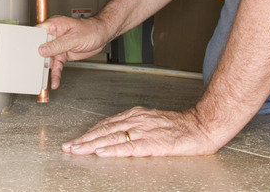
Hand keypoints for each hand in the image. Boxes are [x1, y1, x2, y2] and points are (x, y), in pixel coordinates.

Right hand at [38, 15, 113, 88]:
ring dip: (47, 69)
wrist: (102, 36)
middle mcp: (54, 35)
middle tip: (36, 71)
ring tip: (44, 80)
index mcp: (54, 25)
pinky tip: (54, 81)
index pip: (38, 33)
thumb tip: (43, 49)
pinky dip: (56, 73)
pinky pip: (56, 65)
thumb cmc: (91, 30)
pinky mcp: (62, 54)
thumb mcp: (74, 38)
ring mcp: (58, 45)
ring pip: (48, 59)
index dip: (32, 43)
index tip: (30, 54)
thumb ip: (58, 44)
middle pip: (40, 48)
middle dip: (38, 60)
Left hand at [62, 106, 220, 156]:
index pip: (106, 124)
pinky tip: (102, 153)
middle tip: (69, 147)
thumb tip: (116, 133)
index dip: (89, 133)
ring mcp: (143, 131)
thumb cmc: (178, 126)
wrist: (201, 126)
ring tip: (77, 150)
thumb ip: (134, 126)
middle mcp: (136, 120)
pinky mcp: (153, 143)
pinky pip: (129, 147)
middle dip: (84, 140)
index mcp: (135, 115)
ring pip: (112, 138)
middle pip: (104, 131)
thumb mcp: (151, 121)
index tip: (76, 140)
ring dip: (92, 145)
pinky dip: (113, 150)